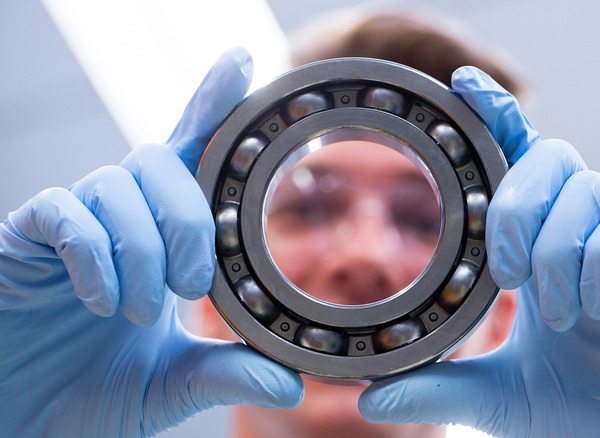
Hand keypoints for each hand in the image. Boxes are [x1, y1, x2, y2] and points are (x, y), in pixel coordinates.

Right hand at [0, 48, 302, 437]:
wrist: (20, 425)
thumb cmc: (89, 396)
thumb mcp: (173, 385)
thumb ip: (226, 375)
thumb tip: (291, 386)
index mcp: (155, 238)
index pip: (187, 158)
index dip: (211, 106)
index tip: (243, 61)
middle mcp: (113, 218)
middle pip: (157, 160)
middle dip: (188, 218)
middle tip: (193, 285)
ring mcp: (66, 226)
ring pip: (114, 183)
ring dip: (142, 247)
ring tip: (140, 309)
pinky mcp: (19, 240)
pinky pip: (59, 212)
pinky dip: (92, 253)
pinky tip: (100, 300)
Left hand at [358, 68, 599, 436]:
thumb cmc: (588, 414)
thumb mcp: (502, 397)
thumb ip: (442, 388)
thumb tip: (368, 395)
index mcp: (543, 248)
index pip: (518, 165)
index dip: (494, 119)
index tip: (460, 89)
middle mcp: (586, 231)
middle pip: (550, 158)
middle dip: (517, 205)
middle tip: (505, 272)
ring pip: (590, 187)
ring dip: (557, 247)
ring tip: (556, 313)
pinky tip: (594, 309)